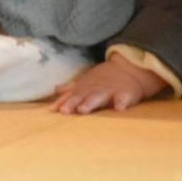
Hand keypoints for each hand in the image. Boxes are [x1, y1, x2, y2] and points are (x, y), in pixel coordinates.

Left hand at [50, 54, 166, 114]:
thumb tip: (55, 90)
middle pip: (82, 96)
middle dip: (72, 103)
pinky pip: (123, 99)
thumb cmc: (103, 80)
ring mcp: (109, 91)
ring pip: (98, 97)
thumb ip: (71, 88)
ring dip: (90, 103)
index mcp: (85, 88)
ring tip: (83, 110)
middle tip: (64, 111)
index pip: (72, 95)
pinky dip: (121, 103)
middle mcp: (95, 89)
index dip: (63, 102)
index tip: (53, 110)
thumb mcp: (86, 82)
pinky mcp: (125, 94)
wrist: (128, 69)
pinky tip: (119, 109)